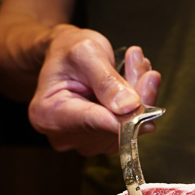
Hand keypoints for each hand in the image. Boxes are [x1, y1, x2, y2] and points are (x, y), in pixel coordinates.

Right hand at [27, 29, 160, 155]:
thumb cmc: (67, 52)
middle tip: (138, 61)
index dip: (124, 114)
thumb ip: (106, 79)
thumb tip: (129, 106)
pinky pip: (133, 129)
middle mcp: (65, 136)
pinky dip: (139, 104)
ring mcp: (86, 142)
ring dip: (140, 96)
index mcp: (49, 115)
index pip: (94, 123)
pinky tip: (132, 81)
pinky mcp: (104, 142)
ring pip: (130, 128)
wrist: (65, 56)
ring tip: (132, 64)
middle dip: (136, 95)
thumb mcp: (85, 53)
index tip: (144, 98)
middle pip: (115, 127)